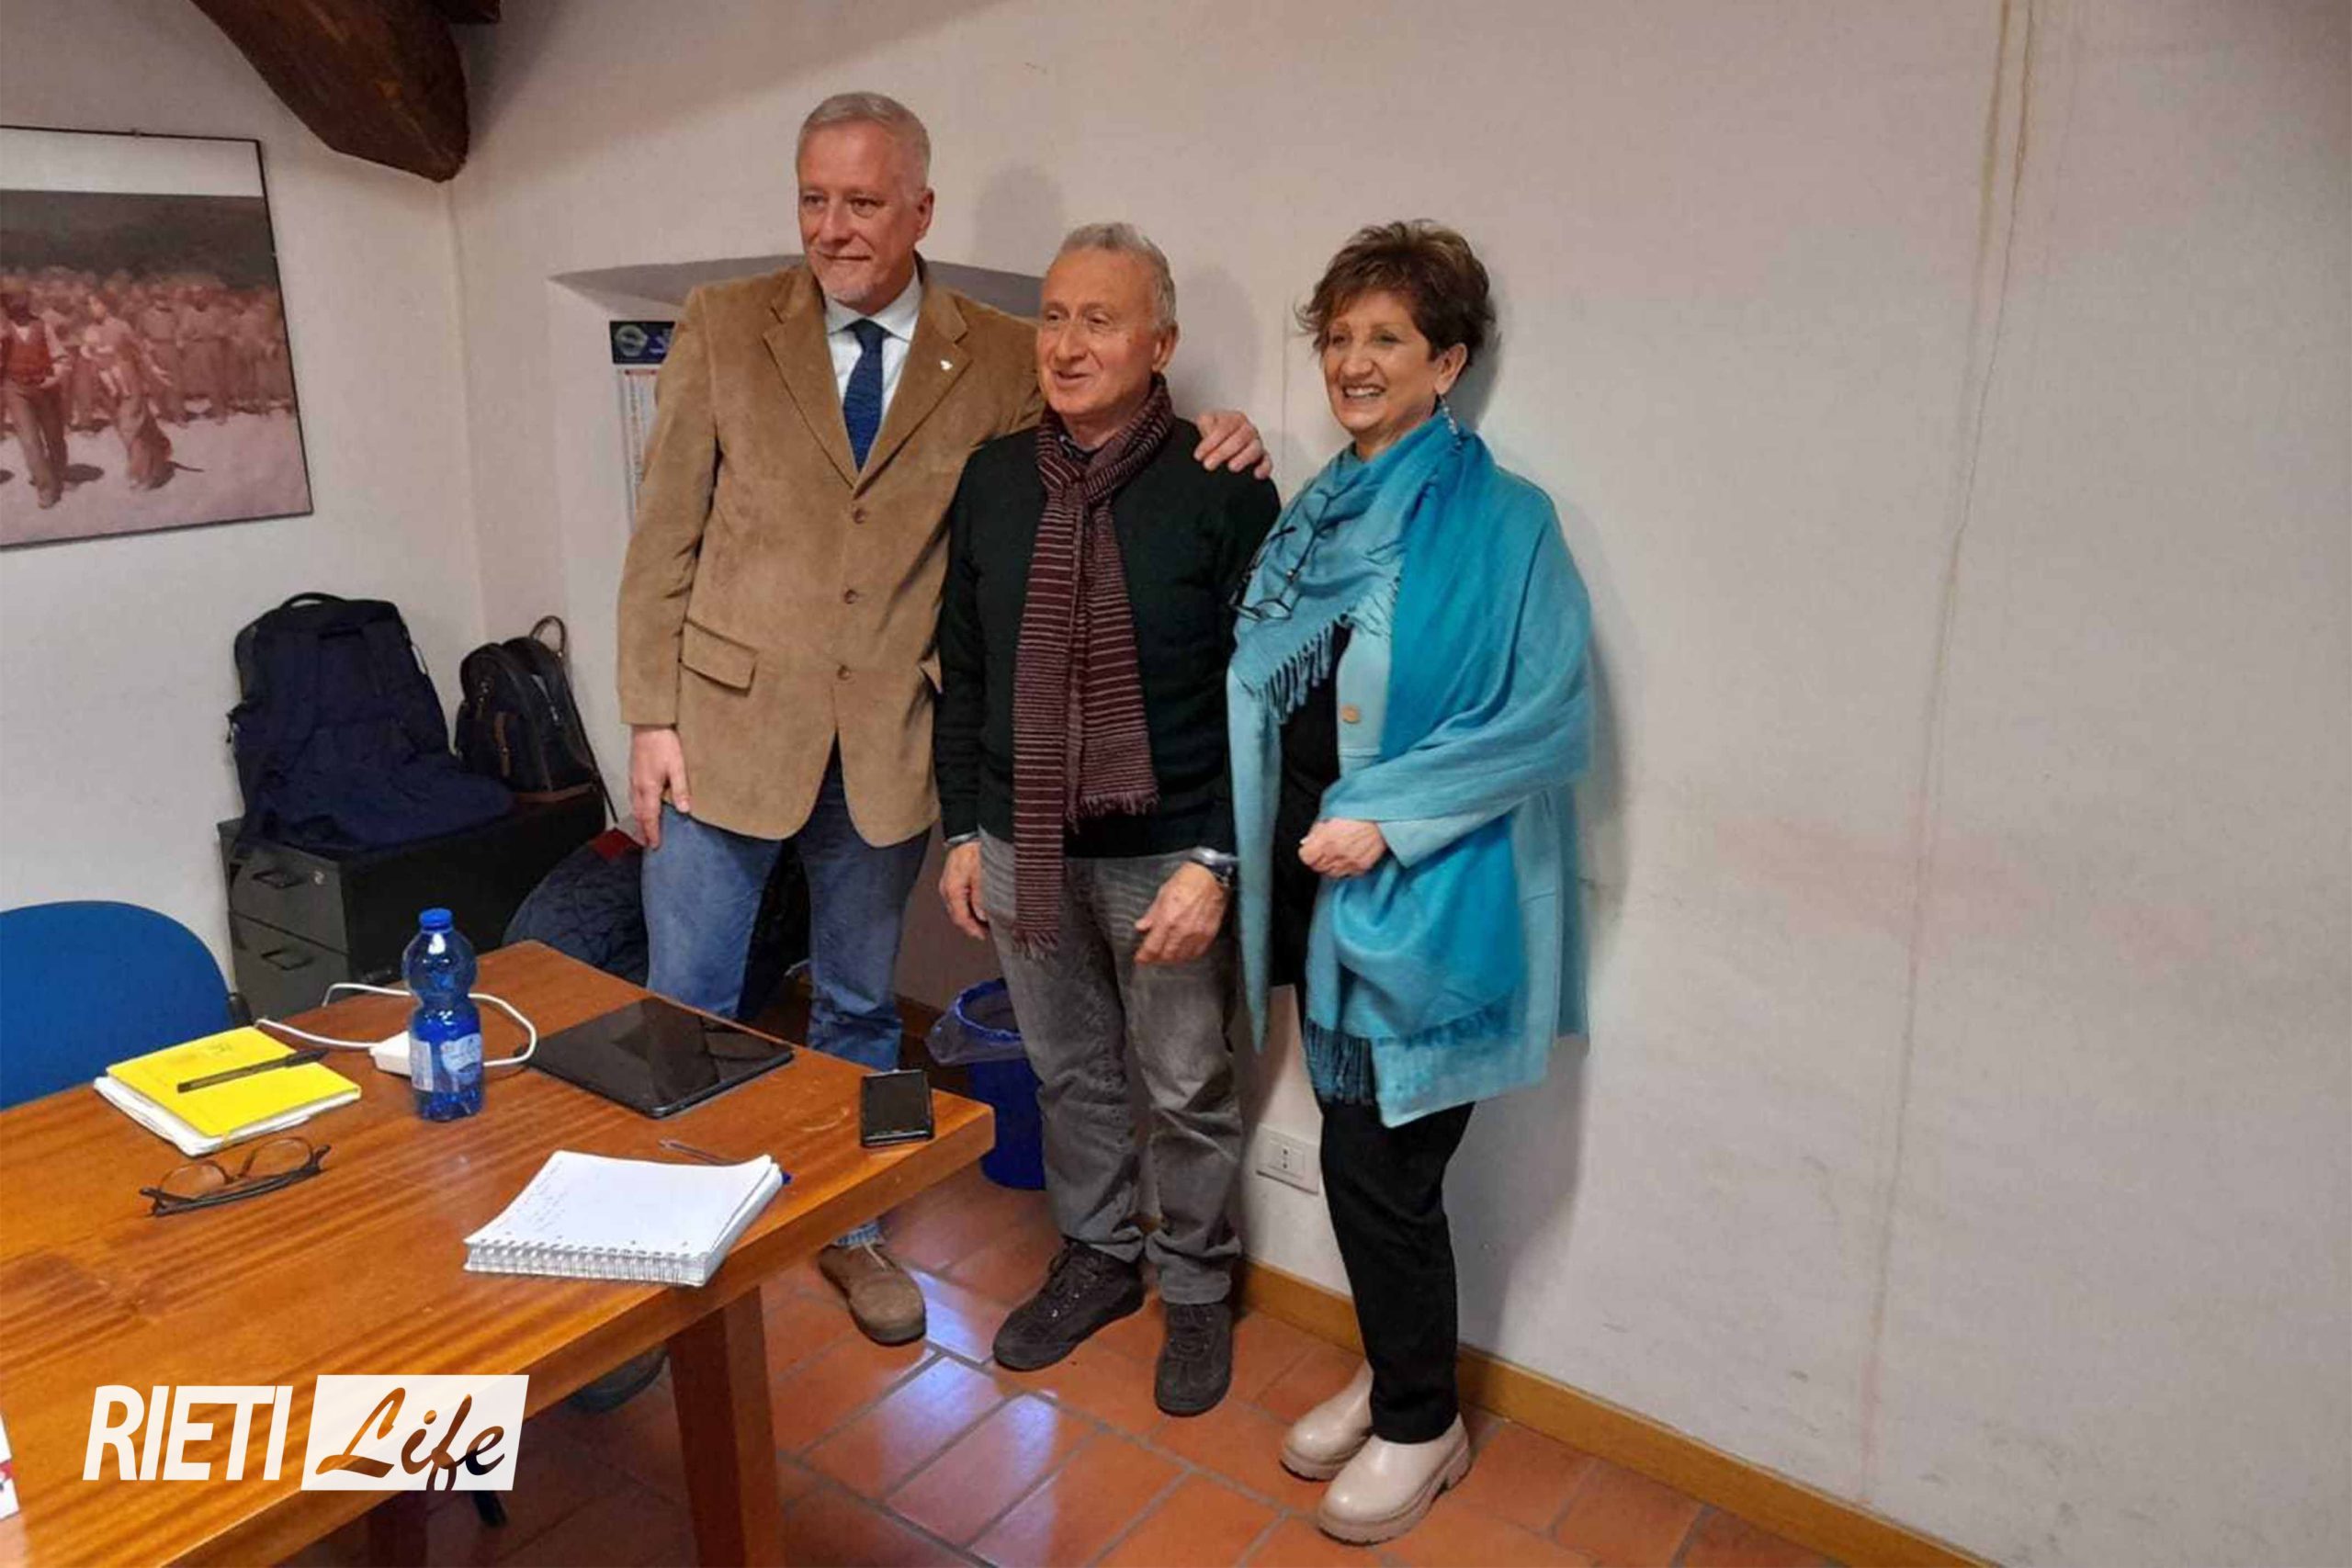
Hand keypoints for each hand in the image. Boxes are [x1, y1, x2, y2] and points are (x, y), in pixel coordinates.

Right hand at [628, 726, 690, 847]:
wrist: (649, 723)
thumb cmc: (663, 742)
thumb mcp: (678, 766)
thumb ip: (681, 789)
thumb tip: (684, 810)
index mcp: (648, 788)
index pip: (650, 817)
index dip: (652, 833)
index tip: (654, 845)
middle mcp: (638, 786)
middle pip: (639, 815)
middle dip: (643, 831)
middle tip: (647, 844)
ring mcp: (634, 779)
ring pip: (634, 806)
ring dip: (639, 820)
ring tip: (644, 830)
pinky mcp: (634, 772)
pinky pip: (633, 796)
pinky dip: (637, 807)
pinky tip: (641, 807)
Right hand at [939, 841, 987, 939]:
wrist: (967, 834)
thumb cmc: (974, 850)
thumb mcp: (981, 874)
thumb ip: (981, 897)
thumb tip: (982, 916)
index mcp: (952, 890)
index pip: (960, 918)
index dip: (972, 930)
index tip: (983, 936)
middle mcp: (946, 889)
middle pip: (957, 916)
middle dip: (970, 926)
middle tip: (985, 932)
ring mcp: (947, 885)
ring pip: (956, 909)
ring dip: (969, 917)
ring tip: (983, 922)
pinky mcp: (951, 881)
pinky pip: (957, 900)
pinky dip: (966, 907)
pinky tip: (977, 907)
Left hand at [1133, 863, 1228, 964]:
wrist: (1211, 877)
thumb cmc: (1188, 881)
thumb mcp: (1162, 894)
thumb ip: (1152, 914)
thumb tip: (1142, 926)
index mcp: (1167, 919)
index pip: (1152, 948)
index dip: (1144, 956)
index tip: (1140, 958)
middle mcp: (1182, 930)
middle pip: (1166, 956)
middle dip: (1156, 958)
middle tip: (1152, 955)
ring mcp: (1196, 934)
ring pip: (1181, 957)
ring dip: (1171, 958)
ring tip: (1166, 954)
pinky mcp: (1208, 934)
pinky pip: (1196, 953)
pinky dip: (1187, 956)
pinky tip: (1182, 952)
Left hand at [1193, 408, 1272, 479]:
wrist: (1220, 442)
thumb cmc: (1215, 432)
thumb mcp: (1206, 422)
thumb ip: (1206, 424)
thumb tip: (1209, 432)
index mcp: (1235, 419)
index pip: (1224, 428)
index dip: (1210, 442)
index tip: (1199, 455)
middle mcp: (1248, 430)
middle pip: (1239, 439)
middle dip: (1222, 453)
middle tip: (1209, 465)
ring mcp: (1256, 444)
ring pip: (1254, 449)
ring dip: (1243, 459)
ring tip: (1231, 468)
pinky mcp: (1263, 458)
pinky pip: (1267, 462)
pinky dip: (1264, 468)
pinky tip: (1256, 474)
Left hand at [1298, 818, 1386, 878]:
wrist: (1382, 818)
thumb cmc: (1358, 814)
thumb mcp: (1331, 816)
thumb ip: (1316, 831)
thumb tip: (1307, 842)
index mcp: (1327, 839)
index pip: (1306, 857)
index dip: (1307, 852)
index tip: (1310, 849)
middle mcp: (1337, 853)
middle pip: (1317, 867)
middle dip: (1317, 859)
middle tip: (1323, 851)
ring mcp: (1350, 862)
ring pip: (1330, 874)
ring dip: (1330, 866)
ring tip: (1336, 854)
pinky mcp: (1361, 867)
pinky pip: (1346, 874)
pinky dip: (1345, 868)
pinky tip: (1348, 857)